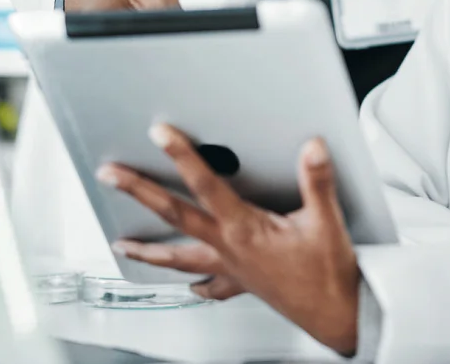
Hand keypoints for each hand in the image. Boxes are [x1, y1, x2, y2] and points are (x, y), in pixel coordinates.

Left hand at [98, 124, 361, 356]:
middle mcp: (229, 249)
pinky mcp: (241, 284)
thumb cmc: (329, 274)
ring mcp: (230, 269)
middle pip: (174, 217)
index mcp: (245, 229)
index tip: (161, 135)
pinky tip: (187, 286)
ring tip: (122, 246)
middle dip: (140, 192)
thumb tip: (311, 148)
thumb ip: (316, 181)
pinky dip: (193, 284)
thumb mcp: (326, 221)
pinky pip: (208, 285)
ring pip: (178, 258)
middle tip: (112, 177)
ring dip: (147, 251)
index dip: (181, 156)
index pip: (205, 184)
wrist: (337, 315)